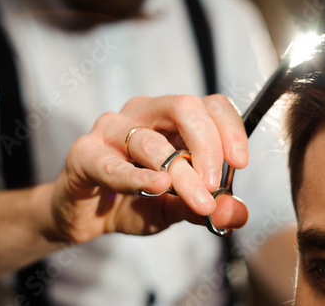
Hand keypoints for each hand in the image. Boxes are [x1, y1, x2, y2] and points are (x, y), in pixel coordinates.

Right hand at [48, 94, 248, 242]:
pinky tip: (158, 186)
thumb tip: (237, 214)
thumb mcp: (174, 207)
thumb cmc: (133, 202)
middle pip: (184, 107)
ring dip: (181, 174)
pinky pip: (114, 164)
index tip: (240, 163)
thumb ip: (204, 208)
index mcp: (170, 120)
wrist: (87, 219)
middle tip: (216, 185)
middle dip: (208, 145)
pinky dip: (138, 176)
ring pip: (151, 140)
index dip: (230, 128)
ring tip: (199, 201)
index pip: (208, 105)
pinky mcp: (84, 153)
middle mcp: (142, 114)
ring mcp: (111, 129)